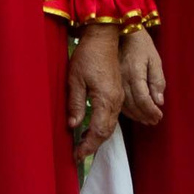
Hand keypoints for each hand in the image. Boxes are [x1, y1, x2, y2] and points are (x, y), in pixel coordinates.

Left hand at [68, 24, 124, 160]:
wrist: (104, 37)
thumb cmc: (87, 56)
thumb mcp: (75, 79)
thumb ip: (76, 103)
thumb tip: (74, 126)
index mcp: (106, 99)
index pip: (99, 131)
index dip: (88, 146)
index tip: (76, 156)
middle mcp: (116, 101)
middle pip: (107, 131)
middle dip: (93, 145)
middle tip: (78, 155)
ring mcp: (119, 97)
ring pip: (111, 125)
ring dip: (98, 137)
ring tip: (84, 145)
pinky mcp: (117, 92)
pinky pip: (113, 116)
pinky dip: (103, 127)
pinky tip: (93, 129)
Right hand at [118, 28, 165, 126]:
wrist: (119, 30)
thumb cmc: (140, 43)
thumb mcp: (154, 58)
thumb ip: (157, 80)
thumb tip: (159, 101)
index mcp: (134, 73)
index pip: (143, 99)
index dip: (151, 111)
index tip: (159, 116)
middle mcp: (122, 80)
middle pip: (133, 105)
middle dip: (145, 116)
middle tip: (154, 121)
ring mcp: (114, 81)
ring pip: (124, 106)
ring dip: (136, 116)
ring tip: (147, 120)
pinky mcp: (109, 81)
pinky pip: (117, 100)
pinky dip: (127, 110)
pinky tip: (134, 112)